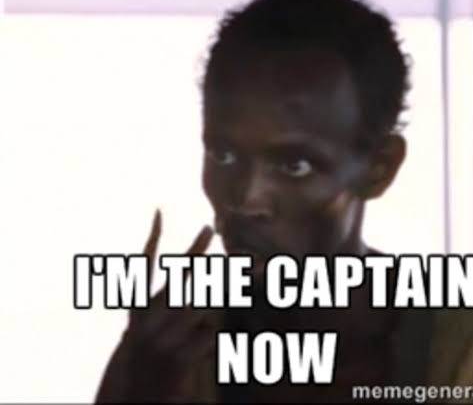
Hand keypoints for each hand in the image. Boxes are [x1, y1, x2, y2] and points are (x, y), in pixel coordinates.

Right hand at [95, 212, 218, 402]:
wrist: (138, 396)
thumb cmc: (147, 355)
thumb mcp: (144, 327)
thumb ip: (163, 300)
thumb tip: (198, 273)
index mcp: (138, 310)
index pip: (142, 267)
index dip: (151, 238)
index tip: (159, 211)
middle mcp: (149, 320)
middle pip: (180, 276)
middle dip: (196, 250)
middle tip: (209, 228)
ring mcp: (166, 337)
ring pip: (203, 305)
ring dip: (208, 310)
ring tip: (190, 325)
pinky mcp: (183, 355)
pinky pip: (210, 332)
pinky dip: (207, 337)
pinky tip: (194, 349)